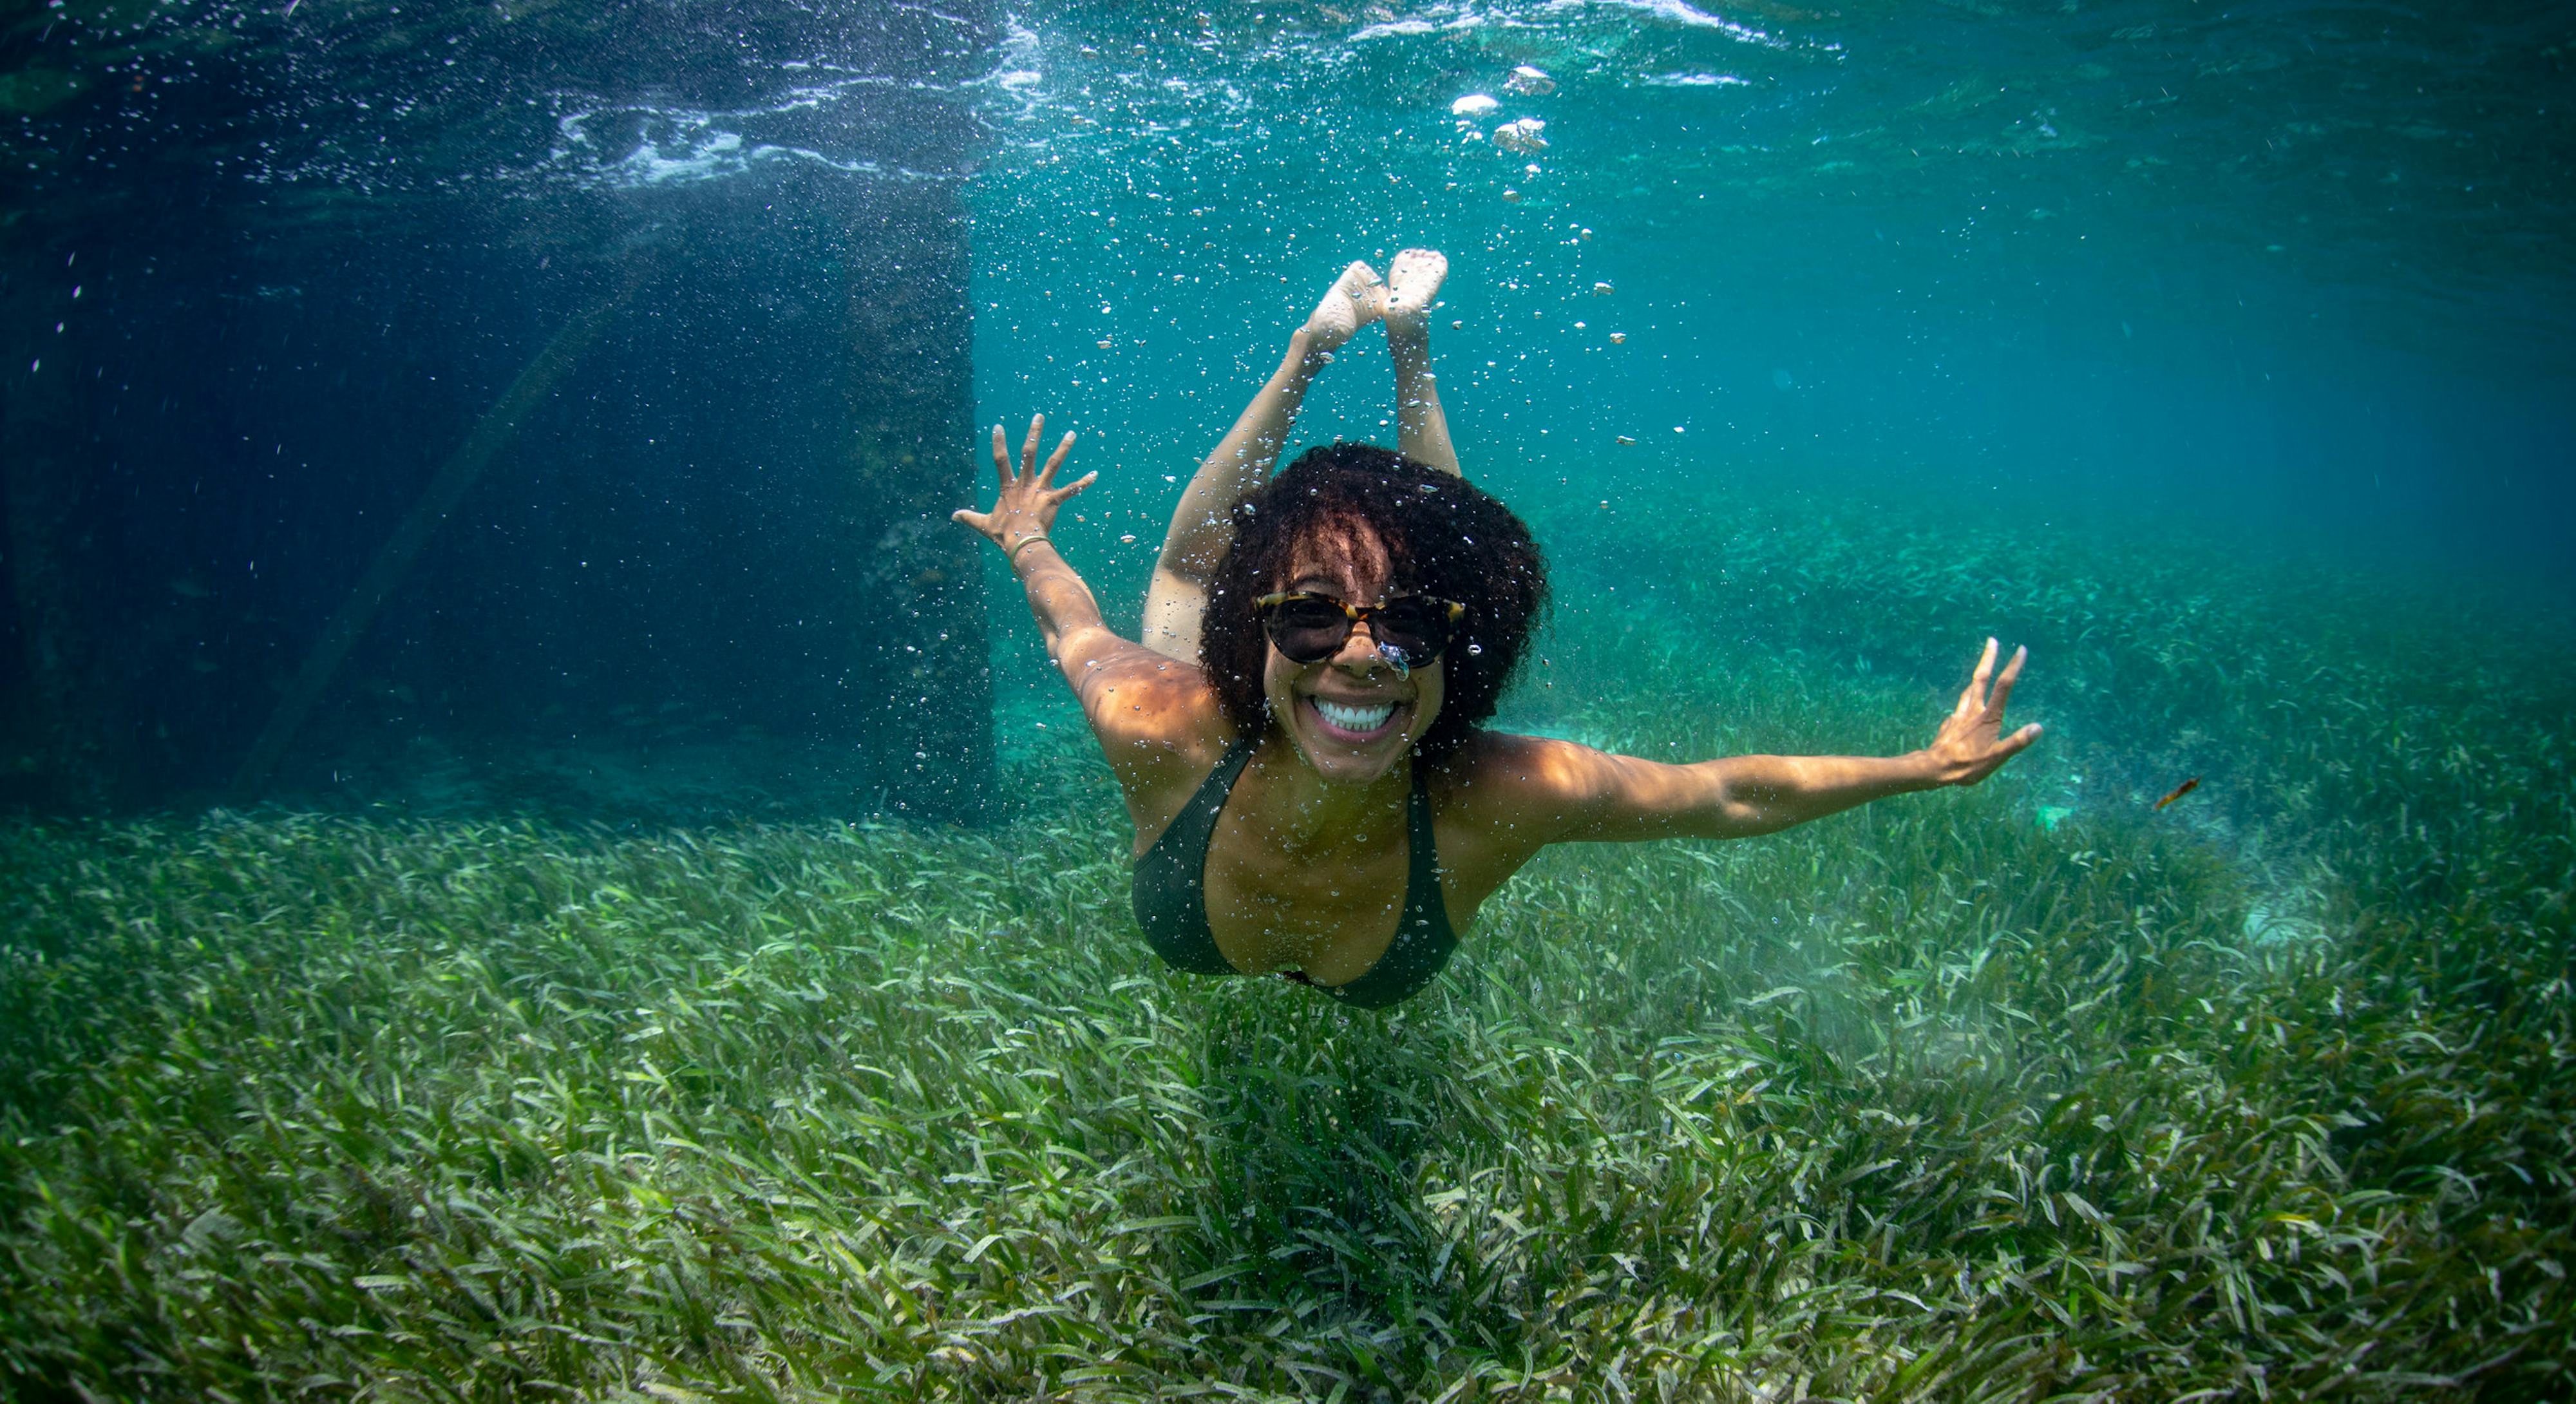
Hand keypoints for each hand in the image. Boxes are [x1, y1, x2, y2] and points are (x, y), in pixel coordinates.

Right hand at [953, 413, 1094, 556]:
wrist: (1021, 543)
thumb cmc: (1003, 534)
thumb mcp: (983, 524)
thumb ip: (969, 517)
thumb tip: (953, 516)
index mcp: (1008, 487)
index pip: (1000, 460)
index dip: (998, 443)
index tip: (998, 427)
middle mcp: (1025, 483)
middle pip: (1028, 453)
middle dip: (1034, 433)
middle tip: (1039, 416)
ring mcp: (1040, 490)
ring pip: (1053, 463)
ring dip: (1063, 448)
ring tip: (1072, 433)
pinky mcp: (1053, 500)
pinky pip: (1071, 490)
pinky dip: (1084, 483)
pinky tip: (1095, 474)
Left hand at [1922, 638, 2041, 786]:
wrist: (1935, 768)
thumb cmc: (1967, 765)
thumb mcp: (1997, 757)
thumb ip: (2017, 742)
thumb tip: (2038, 727)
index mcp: (1988, 717)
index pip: (2004, 686)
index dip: (2013, 667)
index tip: (2021, 650)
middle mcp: (1973, 711)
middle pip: (1981, 678)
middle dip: (1988, 658)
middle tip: (1992, 640)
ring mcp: (1959, 715)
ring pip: (1969, 690)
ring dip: (1977, 677)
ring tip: (1982, 670)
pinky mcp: (1950, 723)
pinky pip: (1959, 707)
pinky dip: (1965, 701)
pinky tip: (1964, 706)